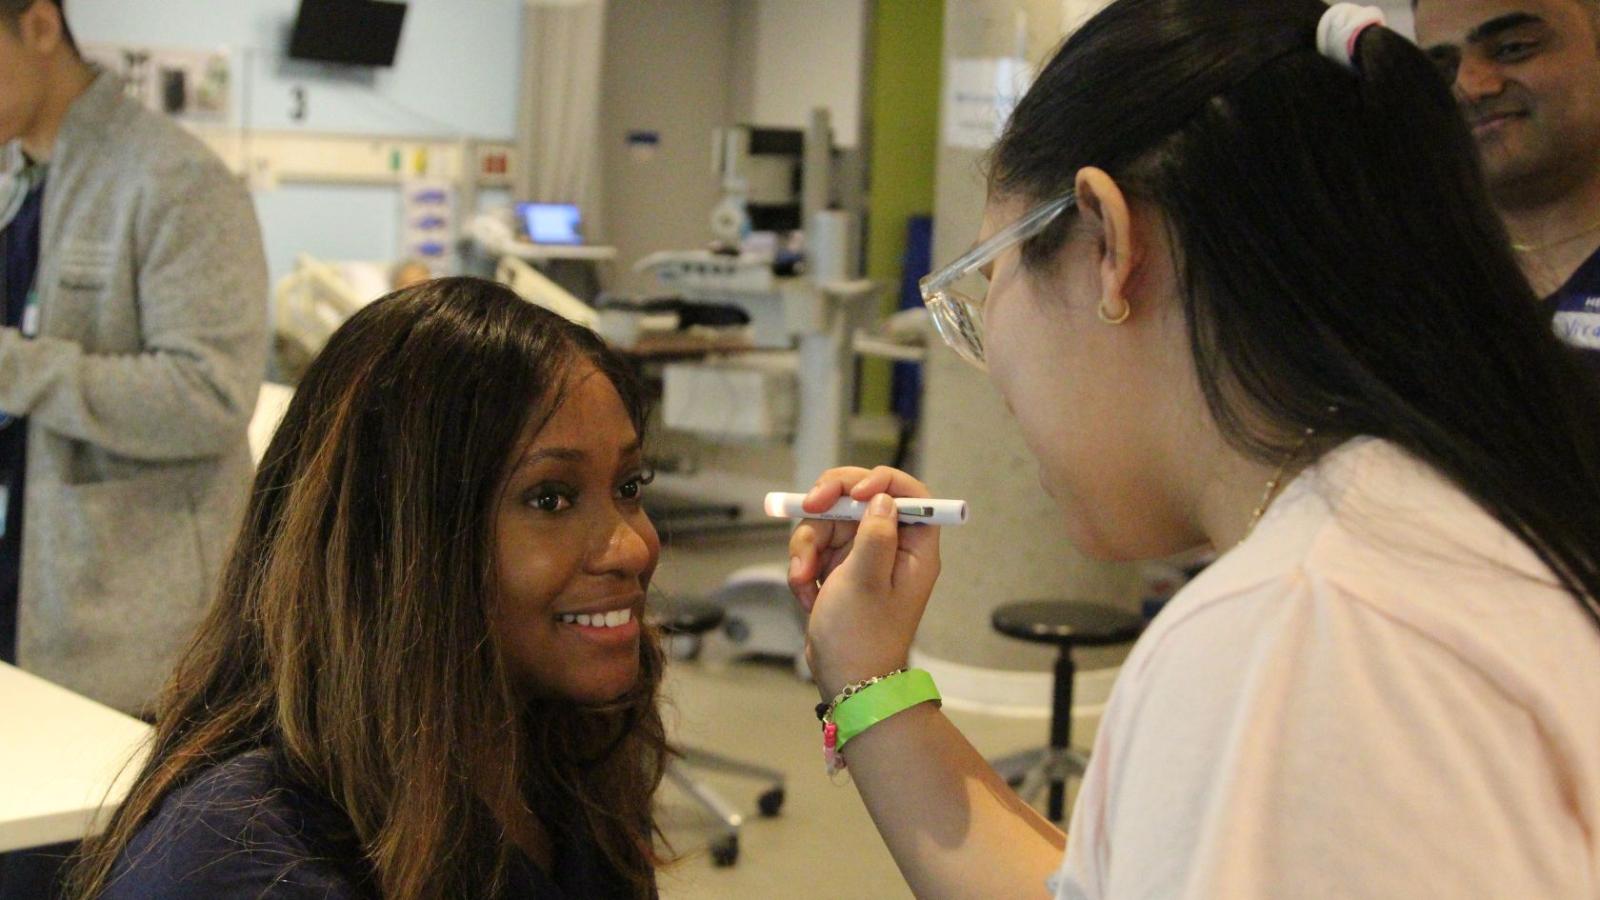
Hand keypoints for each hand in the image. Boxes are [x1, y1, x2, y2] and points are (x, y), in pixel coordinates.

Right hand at [787, 466, 941, 697]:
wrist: (845, 682)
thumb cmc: (861, 637)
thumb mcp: (866, 580)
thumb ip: (875, 533)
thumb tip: (882, 498)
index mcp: (914, 548)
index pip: (909, 493)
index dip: (881, 481)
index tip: (854, 492)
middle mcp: (891, 547)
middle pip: (859, 499)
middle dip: (828, 507)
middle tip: (807, 508)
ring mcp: (863, 558)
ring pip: (829, 523)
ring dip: (808, 546)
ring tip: (804, 581)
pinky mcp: (839, 570)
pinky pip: (816, 549)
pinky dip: (805, 567)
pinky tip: (808, 595)